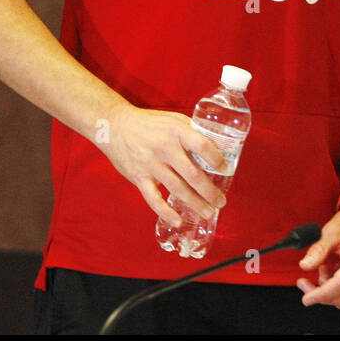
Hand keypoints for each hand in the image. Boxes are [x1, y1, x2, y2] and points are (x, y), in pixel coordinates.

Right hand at [97, 103, 227, 225]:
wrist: (114, 126)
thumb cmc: (149, 123)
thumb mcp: (173, 119)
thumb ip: (191, 132)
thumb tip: (215, 147)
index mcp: (177, 131)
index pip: (202, 146)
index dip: (216, 159)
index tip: (225, 170)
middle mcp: (165, 148)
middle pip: (193, 174)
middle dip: (210, 191)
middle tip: (221, 202)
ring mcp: (151, 164)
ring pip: (177, 189)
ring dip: (195, 203)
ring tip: (208, 213)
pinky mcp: (138, 177)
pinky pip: (153, 198)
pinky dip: (165, 212)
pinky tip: (177, 221)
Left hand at [297, 195, 339, 307]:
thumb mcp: (331, 231)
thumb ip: (318, 249)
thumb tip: (305, 266)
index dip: (321, 294)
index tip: (306, 299)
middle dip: (319, 293)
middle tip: (302, 282)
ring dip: (326, 290)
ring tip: (320, 268)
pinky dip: (333, 286)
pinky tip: (328, 270)